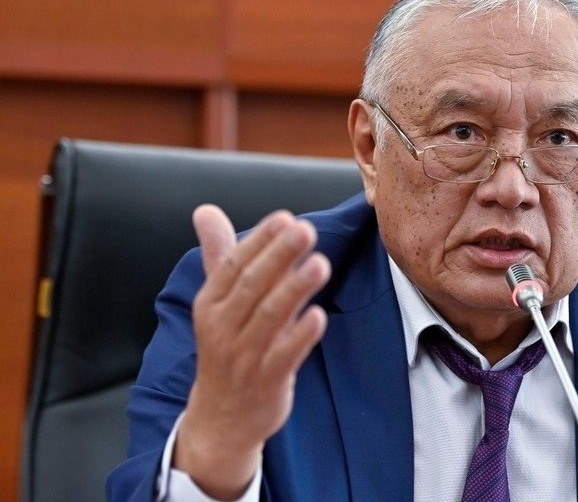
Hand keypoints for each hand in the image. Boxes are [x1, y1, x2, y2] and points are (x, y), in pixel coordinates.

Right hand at [174, 204, 329, 499]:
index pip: (234, 266)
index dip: (259, 241)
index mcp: (210, 304)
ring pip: (269, 318)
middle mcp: (222, 327)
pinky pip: (284, 356)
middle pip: (252, 286)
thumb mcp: (216, 303)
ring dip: (295, 289)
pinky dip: (300, 336)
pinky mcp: (266, 381)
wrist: (220, 418)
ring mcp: (243, 356)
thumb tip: (205, 210)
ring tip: (320, 264)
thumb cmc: (226, 347)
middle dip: (279, 257)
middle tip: (306, 230)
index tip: (285, 218)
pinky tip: (319, 315)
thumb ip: (219, 255)